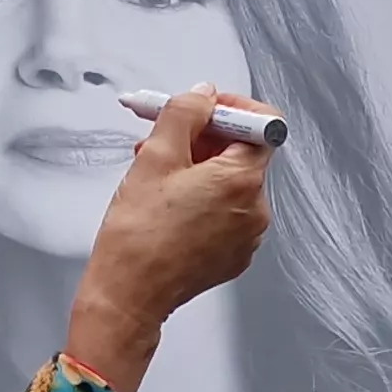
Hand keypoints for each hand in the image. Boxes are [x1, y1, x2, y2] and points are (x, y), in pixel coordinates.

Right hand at [63, 88, 276, 390]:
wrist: (129, 295)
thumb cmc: (138, 236)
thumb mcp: (155, 157)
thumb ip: (184, 114)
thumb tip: (203, 95)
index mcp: (242, 180)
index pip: (263, 124)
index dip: (231, 109)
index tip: (203, 109)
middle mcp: (256, 209)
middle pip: (244, 153)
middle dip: (205, 139)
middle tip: (166, 139)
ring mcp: (248, 235)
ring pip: (231, 183)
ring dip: (199, 169)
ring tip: (158, 174)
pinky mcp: (235, 254)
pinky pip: (227, 212)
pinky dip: (203, 199)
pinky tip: (169, 204)